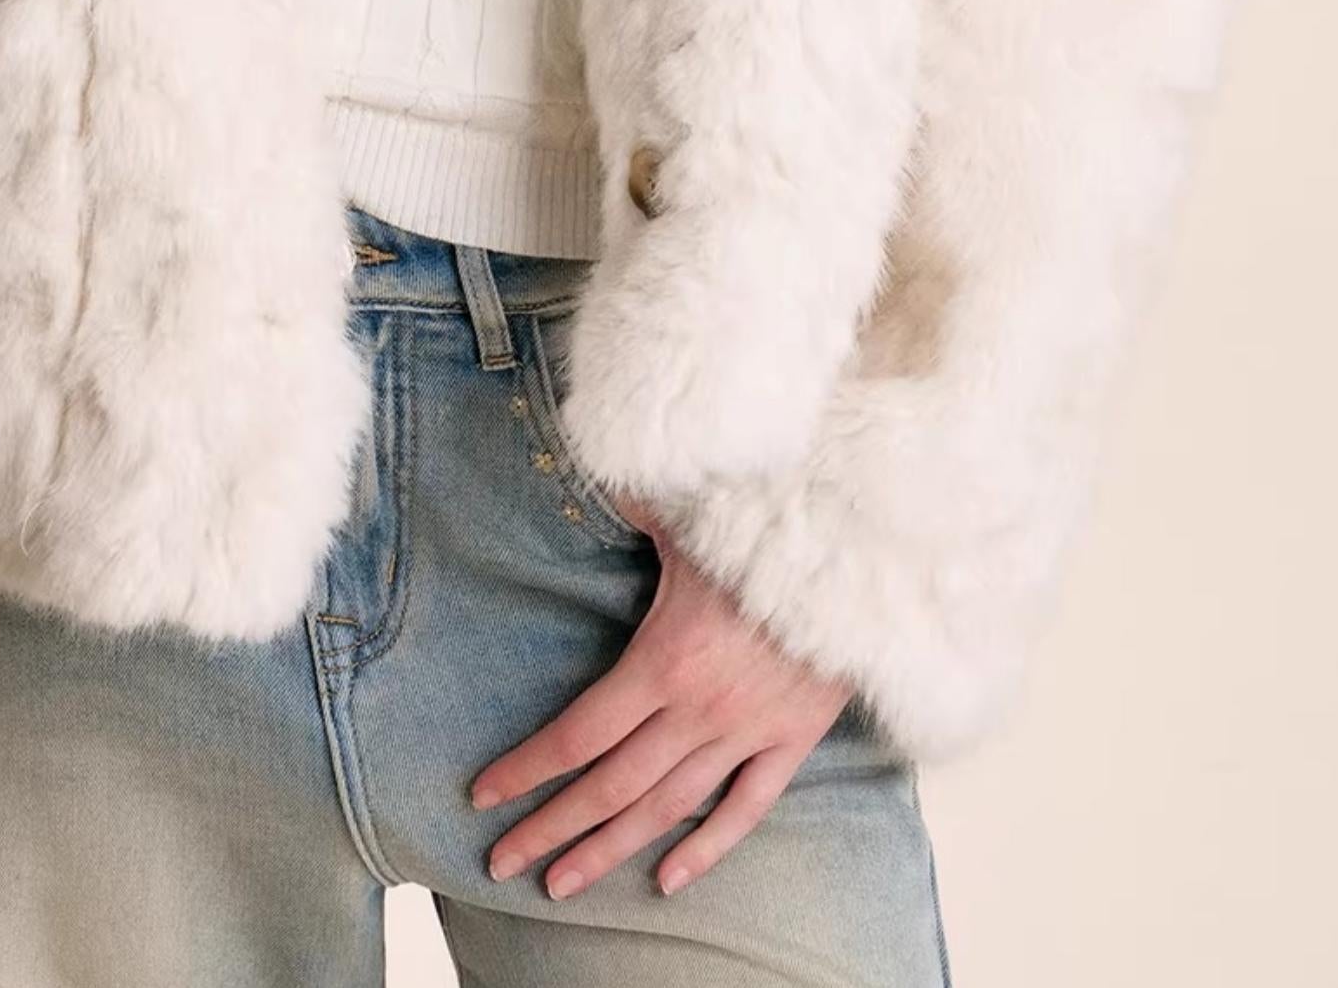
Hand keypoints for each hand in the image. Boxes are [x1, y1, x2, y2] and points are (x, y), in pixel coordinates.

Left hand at [467, 498, 851, 898]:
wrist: (864, 556)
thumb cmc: (768, 526)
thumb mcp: (688, 512)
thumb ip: (633, 498)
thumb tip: (595, 463)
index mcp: (663, 659)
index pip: (579, 734)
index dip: (528, 769)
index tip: (483, 795)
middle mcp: (698, 709)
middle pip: (611, 786)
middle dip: (551, 827)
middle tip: (501, 864)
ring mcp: (746, 731)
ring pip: (667, 809)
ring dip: (612, 850)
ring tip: (562, 884)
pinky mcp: (791, 740)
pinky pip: (745, 809)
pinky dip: (707, 849)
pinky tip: (669, 879)